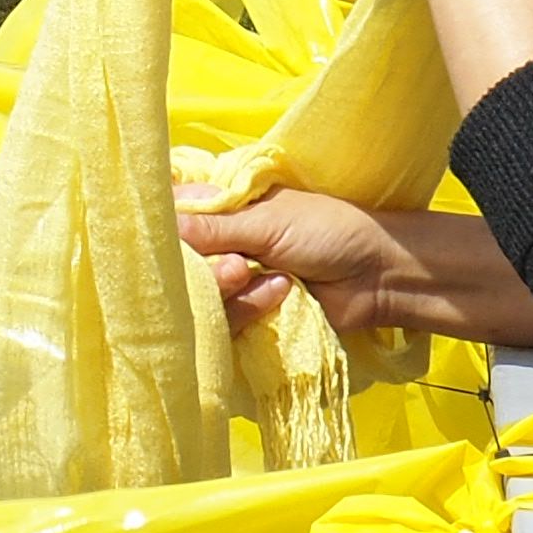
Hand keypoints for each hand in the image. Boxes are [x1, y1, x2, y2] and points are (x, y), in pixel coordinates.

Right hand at [180, 188, 532, 348]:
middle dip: (204, 272)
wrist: (378, 274)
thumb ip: (210, 229)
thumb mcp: (266, 222)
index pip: (169, 219)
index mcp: (219, 208)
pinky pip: (225, 323)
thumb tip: (154, 231)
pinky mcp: (248, 315)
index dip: (160, 234)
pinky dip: (251, 311)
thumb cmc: (327, 229)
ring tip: (264, 279)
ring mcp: (232, 281)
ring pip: (200, 299)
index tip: (159, 247)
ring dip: (233, 294)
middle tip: (237, 268)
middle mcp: (218, 244)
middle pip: (177, 268)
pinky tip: (281, 294)